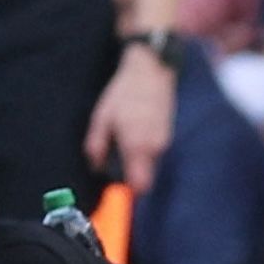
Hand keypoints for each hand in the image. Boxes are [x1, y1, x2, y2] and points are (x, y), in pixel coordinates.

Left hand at [84, 49, 174, 194]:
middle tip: (111, 158)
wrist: (151, 72)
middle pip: (145, 177)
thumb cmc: (123, 94)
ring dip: (135, 161)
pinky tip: (131, 132)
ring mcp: (164, 141)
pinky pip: (153, 152)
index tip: (114, 184)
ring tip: (120, 139)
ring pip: (149, 165)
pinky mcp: (167, 134)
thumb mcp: (101, 119)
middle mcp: (155, 148)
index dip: (128, 190)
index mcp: (137, 147)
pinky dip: (142, 150)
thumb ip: (96, 146)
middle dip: (128, 174)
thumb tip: (95, 167)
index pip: (140, 185)